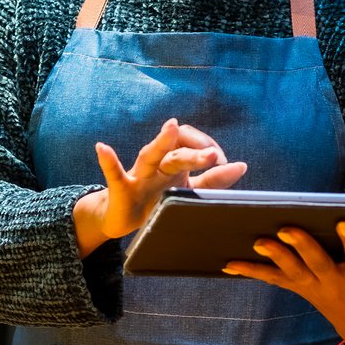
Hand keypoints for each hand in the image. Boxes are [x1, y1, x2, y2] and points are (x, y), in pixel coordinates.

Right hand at [74, 118, 247, 255]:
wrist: (121, 218)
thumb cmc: (154, 200)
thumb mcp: (186, 191)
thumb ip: (212, 181)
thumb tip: (241, 165)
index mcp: (174, 162)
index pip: (192, 142)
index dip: (208, 149)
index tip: (226, 163)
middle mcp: (158, 163)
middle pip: (177, 151)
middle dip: (195, 152)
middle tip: (214, 156)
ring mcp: (138, 174)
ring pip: (150, 154)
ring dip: (161, 142)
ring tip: (171, 126)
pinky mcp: (120, 188)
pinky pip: (114, 173)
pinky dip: (108, 161)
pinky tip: (102, 148)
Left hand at [224, 225, 344, 344]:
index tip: (344, 222)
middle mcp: (337, 286)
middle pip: (318, 265)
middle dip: (303, 247)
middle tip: (287, 229)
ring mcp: (316, 289)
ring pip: (292, 272)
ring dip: (273, 258)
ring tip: (257, 241)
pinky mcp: (302, 289)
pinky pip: (274, 280)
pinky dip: (252, 271)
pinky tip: (227, 263)